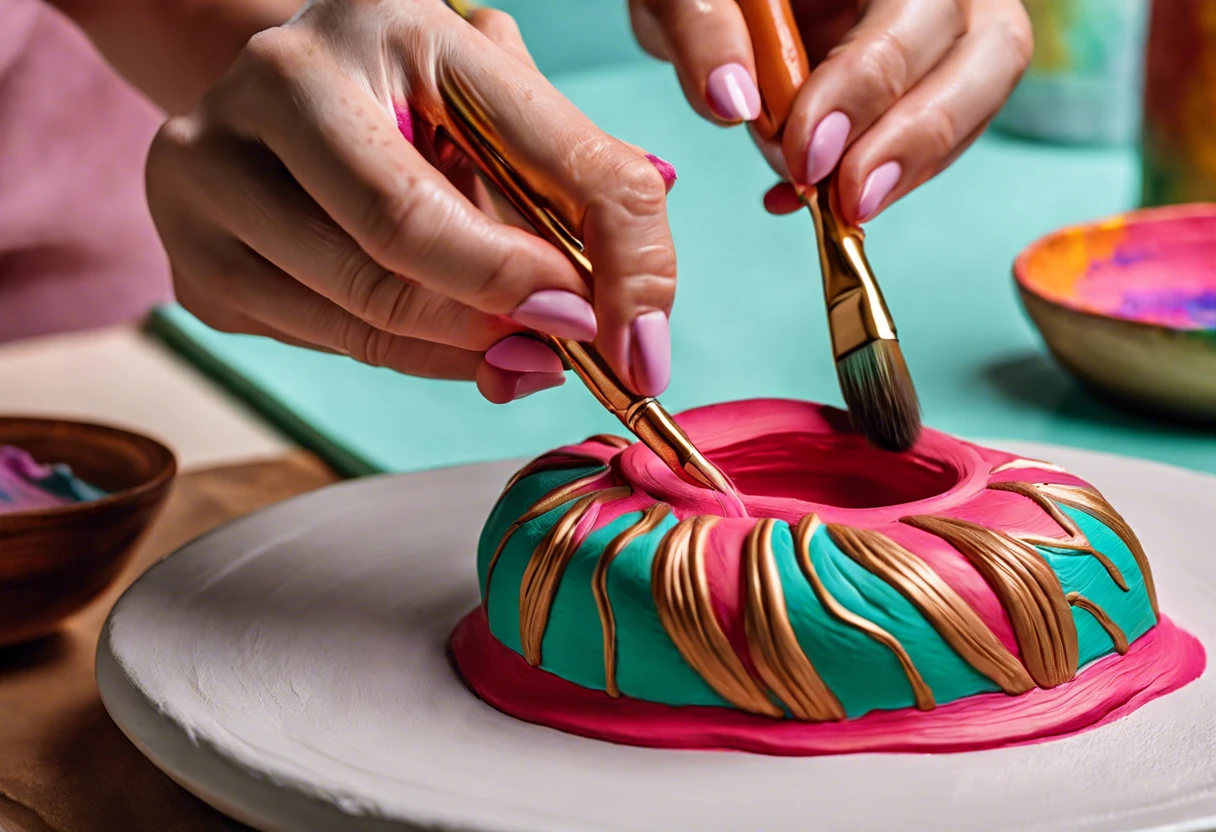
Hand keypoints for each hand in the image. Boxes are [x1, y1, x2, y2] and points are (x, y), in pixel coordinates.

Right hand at [147, 0, 678, 403]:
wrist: (288, 116)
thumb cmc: (422, 117)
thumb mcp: (507, 121)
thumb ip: (580, 203)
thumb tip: (626, 341)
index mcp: (385, 18)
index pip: (512, 145)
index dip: (580, 253)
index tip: (629, 337)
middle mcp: (276, 76)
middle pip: (404, 234)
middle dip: (504, 311)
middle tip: (565, 352)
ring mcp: (208, 166)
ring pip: (364, 306)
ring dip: (462, 350)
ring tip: (509, 348)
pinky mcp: (191, 257)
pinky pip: (324, 344)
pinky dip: (401, 358)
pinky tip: (427, 330)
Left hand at [630, 0, 1032, 222]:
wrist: (717, 4)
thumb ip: (701, 26)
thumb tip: (731, 101)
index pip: (916, 5)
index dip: (868, 84)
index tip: (807, 152)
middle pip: (990, 47)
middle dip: (915, 135)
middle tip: (845, 198)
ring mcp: (950, 28)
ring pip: (980, 94)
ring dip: (911, 167)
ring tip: (841, 211)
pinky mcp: (932, 82)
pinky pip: (939, 137)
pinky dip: (882, 180)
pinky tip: (810, 198)